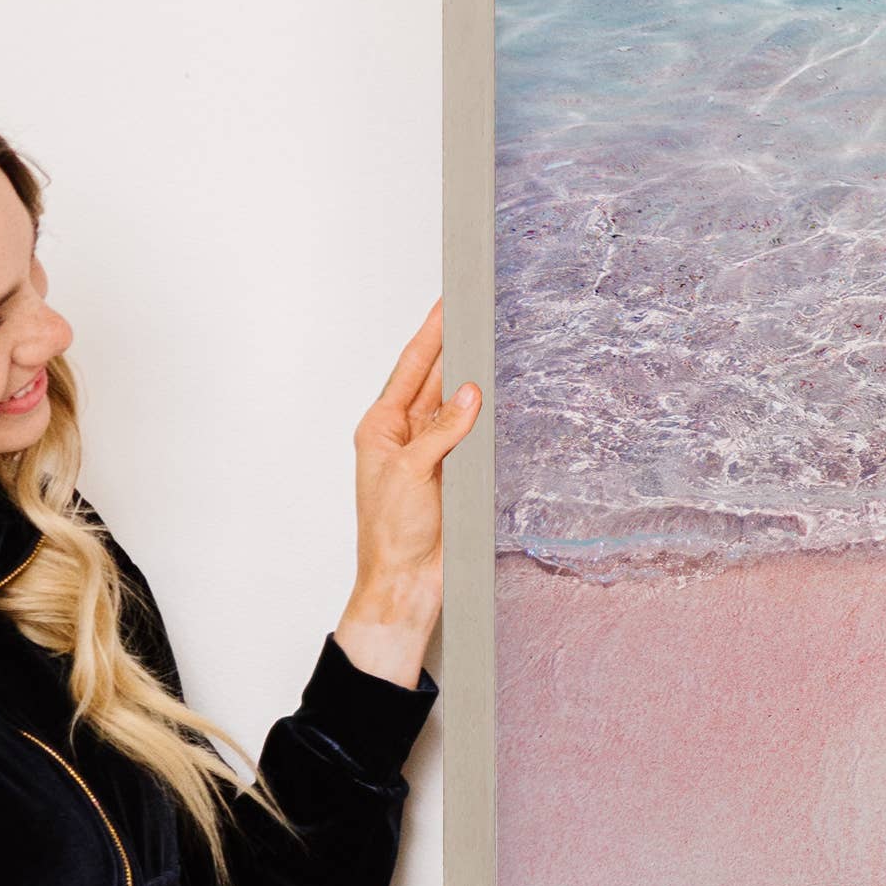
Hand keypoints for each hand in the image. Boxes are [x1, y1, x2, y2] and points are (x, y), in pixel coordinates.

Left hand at [336, 306, 479, 687]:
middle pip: (436, 378)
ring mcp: (434, 453)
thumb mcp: (410, 474)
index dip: (432, 333)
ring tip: (494, 342)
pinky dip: (489, 414)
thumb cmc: (392, 535)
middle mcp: (407, 435)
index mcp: (382, 428)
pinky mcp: (457, 473)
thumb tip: (469, 394)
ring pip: (458, 403)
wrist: (407, 583)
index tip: (448, 302)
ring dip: (475, 376)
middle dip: (456, 345)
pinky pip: (475, 433)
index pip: (412, 368)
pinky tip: (503, 396)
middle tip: (478, 310)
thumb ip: (441, 431)